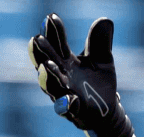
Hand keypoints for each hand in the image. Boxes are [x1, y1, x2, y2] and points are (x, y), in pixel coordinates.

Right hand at [28, 14, 134, 136]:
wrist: (107, 111)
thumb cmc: (99, 83)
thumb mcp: (103, 60)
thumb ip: (100, 42)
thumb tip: (105, 20)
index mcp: (65, 62)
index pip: (56, 44)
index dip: (52, 32)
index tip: (50, 18)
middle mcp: (60, 77)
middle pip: (45, 63)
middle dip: (40, 53)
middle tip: (36, 39)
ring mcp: (64, 94)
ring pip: (51, 86)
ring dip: (47, 77)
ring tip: (47, 67)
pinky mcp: (73, 111)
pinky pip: (66, 108)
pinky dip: (65, 104)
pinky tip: (69, 99)